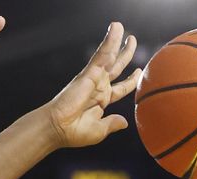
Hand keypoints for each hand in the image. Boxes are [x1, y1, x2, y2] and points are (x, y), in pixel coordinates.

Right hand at [44, 22, 140, 147]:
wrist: (58, 127)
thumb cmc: (74, 133)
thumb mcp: (99, 131)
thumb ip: (112, 124)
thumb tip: (124, 122)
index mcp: (101, 101)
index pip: (121, 88)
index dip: (131, 80)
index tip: (138, 72)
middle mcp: (98, 87)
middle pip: (117, 67)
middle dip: (126, 54)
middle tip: (132, 40)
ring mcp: (94, 79)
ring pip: (110, 56)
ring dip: (117, 41)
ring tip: (121, 27)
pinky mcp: (89, 73)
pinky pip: (103, 54)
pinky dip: (110, 41)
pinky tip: (117, 29)